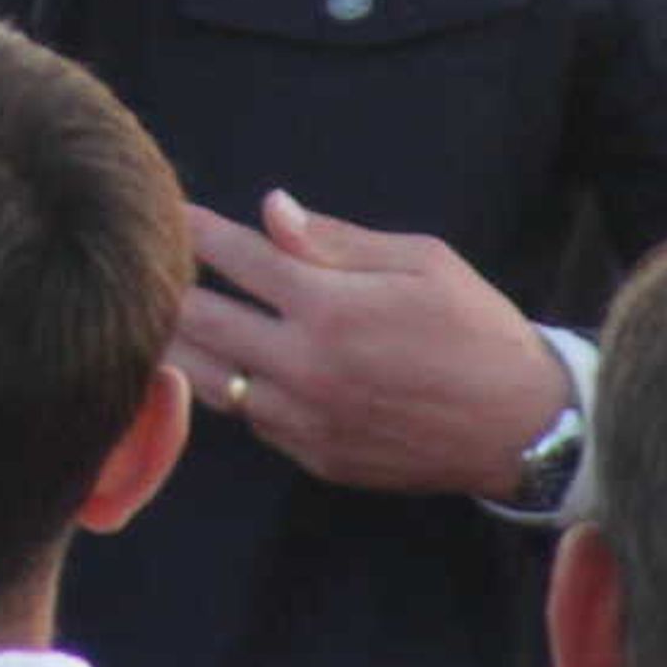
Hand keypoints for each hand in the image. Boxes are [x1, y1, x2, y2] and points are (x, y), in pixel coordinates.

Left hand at [170, 190, 571, 498]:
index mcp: (330, 306)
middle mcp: (306, 365)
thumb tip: (269, 208)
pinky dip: (232, 391)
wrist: (524, 427)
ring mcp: (307, 419)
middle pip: (203, 321)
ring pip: (213, 381)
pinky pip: (253, 419)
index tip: (169, 211)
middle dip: (165, 288)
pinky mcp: (317, 458)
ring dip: (181, 348)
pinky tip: (222, 368)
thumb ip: (335, 239)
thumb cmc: (477, 328)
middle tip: (143, 267)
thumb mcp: (422, 261)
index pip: (237, 257)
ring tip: (154, 320)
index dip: (196, 230)